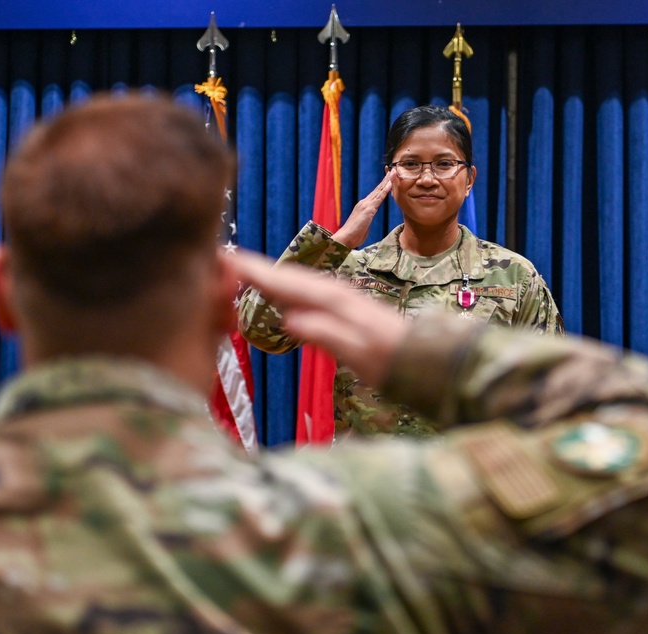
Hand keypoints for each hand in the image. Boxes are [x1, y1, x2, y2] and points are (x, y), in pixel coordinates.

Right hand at [232, 252, 407, 386]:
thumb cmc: (390, 360)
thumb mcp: (359, 352)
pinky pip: (305, 290)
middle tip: (224, 260)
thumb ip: (326, 334)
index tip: (228, 260)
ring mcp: (339, 296)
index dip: (256, 272)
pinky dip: (285, 286)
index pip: (286, 282)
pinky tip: (278, 292)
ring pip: (297, 280)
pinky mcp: (341, 305)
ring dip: (270, 275)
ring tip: (243, 271)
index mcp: (333, 300)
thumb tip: (290, 320)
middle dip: (257, 267)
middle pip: (288, 275)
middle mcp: (335, 291)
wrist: (422, 357)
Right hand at [332, 170, 396, 248]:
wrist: (345, 238)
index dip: (383, 186)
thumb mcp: (362, 226)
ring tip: (393, 172)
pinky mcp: (368, 210)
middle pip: (378, 189)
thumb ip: (366, 221)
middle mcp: (364, 203)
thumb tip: (367, 223)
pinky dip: (385, 190)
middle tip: (393, 169)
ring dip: (387, 181)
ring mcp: (366, 205)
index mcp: (363, 207)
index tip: (389, 178)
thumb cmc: (353, 235)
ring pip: (379, 191)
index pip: (376, 194)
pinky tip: (390, 183)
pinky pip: (379, 198)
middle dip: (386, 179)